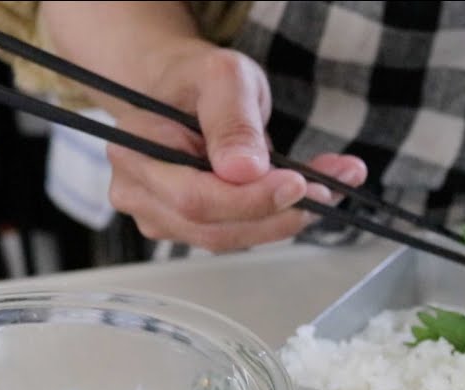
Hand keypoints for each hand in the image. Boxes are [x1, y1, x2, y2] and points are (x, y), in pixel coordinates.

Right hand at [104, 43, 367, 251]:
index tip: (297, 184)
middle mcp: (138, 191)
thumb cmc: (197, 81)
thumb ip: (233, 120)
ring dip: (286, 218)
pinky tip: (309, 194)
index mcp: (136, 149)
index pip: (194, 197)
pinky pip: (239, 233)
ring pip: (232, 237)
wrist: (182, 92)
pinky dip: (279, 217)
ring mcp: (160, 216)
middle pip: (214, 227)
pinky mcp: (188, 228)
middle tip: (325, 191)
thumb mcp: (224, 78)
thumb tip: (244, 171)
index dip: (250, 200)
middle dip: (277, 214)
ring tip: (328, 187)